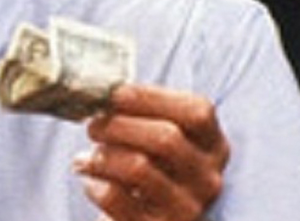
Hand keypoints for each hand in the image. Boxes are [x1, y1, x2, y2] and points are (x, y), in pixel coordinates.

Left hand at [74, 85, 228, 220]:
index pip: (197, 112)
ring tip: (86, 157)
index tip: (114, 93)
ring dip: (103, 155)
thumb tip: (103, 90)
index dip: (152, 97)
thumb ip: (143, 114)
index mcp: (213, 146)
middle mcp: (208, 179)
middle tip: (93, 125)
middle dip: (119, 125)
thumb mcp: (157, 143)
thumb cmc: (147, 173)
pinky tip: (90, 180)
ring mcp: (187, 208)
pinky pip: (116, 198)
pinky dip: (94, 184)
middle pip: (166, 138)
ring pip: (139, 167)